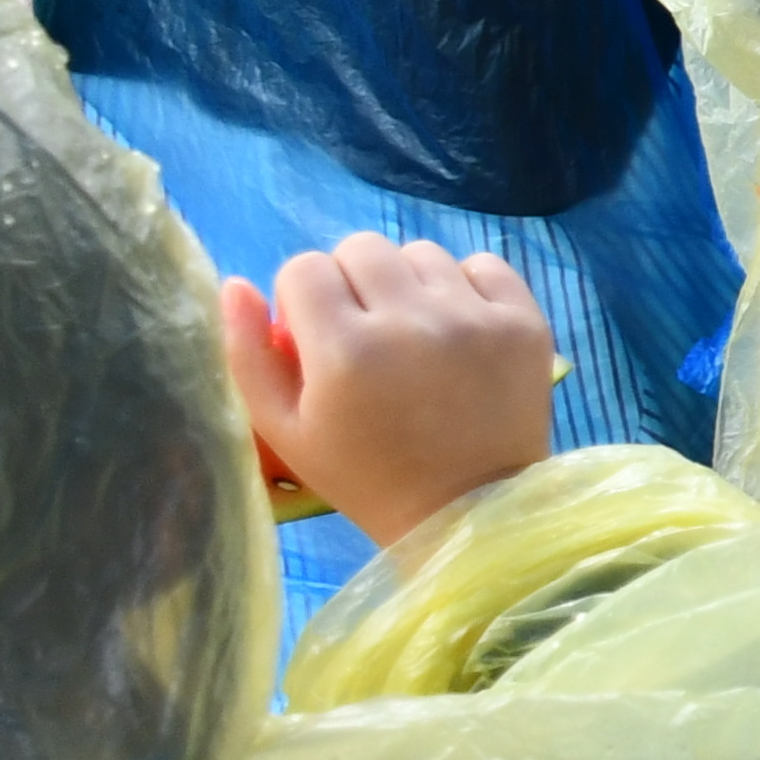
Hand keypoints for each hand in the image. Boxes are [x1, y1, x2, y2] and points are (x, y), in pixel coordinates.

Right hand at [222, 235, 552, 544]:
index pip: (304, 268)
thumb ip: (248, 355)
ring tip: (412, 336)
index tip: (316, 336)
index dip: (301, 299)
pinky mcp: (523, 321)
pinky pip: (482, 265)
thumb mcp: (284, 430)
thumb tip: (236, 284)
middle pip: (362, 248)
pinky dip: (465, 287)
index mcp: (345, 350)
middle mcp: (411, 320)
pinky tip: (457, 330)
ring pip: (420, 253)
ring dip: (407, 283)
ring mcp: (474, 317)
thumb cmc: (364, 476)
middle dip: (350, 282)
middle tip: (363, 332)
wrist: (467, 512)